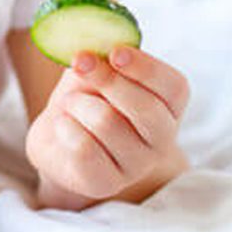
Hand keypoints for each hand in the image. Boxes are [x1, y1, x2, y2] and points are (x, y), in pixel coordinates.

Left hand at [26, 45, 190, 204]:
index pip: (174, 88)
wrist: (57, 140)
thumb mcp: (93, 69)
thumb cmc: (84, 98)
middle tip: (80, 63)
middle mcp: (161, 140)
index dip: (146, 68)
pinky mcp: (106, 182)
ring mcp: (136, 166)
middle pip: (144, 108)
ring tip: (71, 105)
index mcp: (167, 107)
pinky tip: (64, 128)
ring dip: (77, 104)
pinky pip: (82, 147)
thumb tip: (91, 48)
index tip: (115, 52)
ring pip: (106, 122)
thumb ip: (99, 57)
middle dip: (106, 79)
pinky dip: (64, 127)